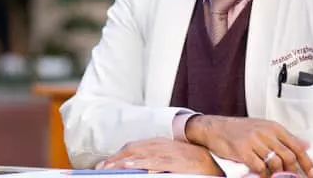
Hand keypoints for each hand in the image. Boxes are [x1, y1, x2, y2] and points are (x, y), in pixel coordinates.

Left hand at [95, 138, 223, 175]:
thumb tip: (136, 168)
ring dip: (124, 162)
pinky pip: (156, 162)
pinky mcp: (175, 161)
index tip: (102, 165)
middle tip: (100, 168)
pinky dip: (143, 164)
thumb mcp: (168, 155)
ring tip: (110, 168)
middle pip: (132, 151)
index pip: (132, 148)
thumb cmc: (189, 160)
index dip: (116, 155)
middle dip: (115, 159)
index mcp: (157, 143)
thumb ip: (152, 159)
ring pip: (140, 156)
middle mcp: (159, 145)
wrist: (212, 158)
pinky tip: (132, 167)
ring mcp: (167, 153)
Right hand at [185, 115, 312, 177]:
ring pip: (276, 163)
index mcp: (274, 127)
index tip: (311, 173)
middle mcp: (266, 133)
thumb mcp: (264, 127)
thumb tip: (305, 144)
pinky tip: (262, 176)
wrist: (215, 128)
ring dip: (278, 174)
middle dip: (292, 171)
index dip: (306, 162)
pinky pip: (259, 168)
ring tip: (276, 177)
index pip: (297, 146)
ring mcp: (254, 142)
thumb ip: (284, 137)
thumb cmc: (239, 129)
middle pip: (288, 157)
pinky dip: (263, 175)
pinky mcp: (243, 151)